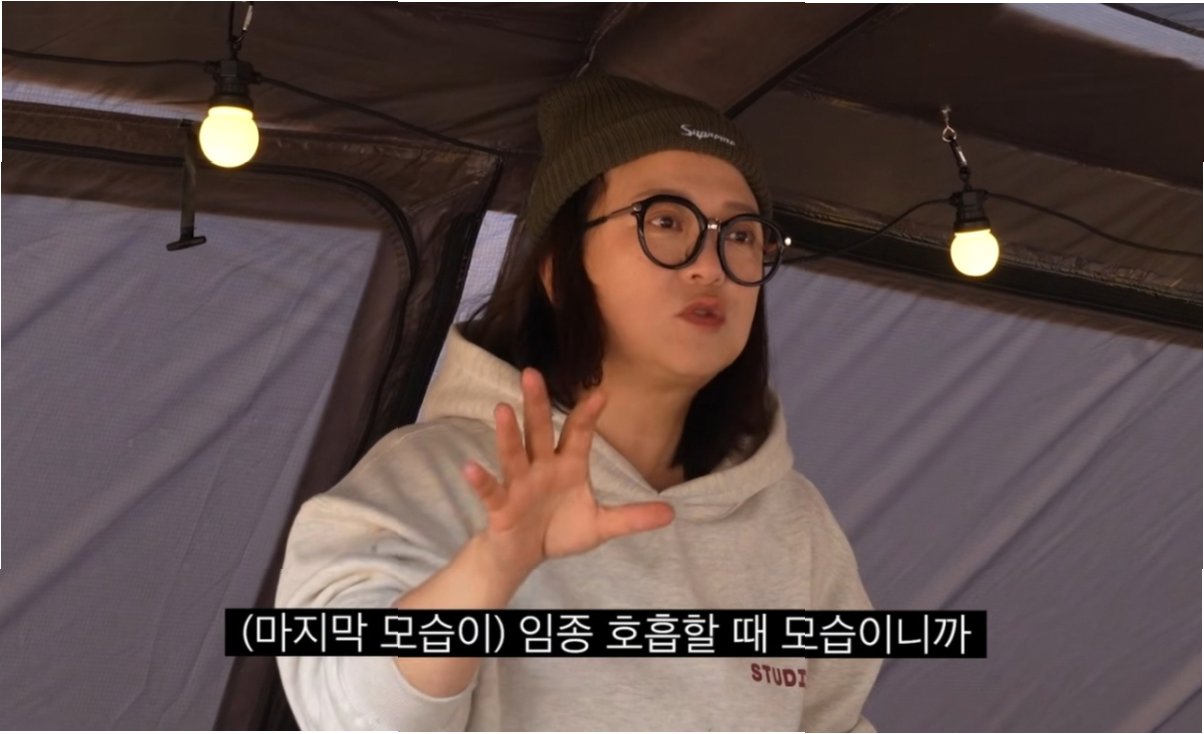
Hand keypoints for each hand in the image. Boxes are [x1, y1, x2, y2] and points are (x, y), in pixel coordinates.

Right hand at [462, 368, 674, 576]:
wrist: (524, 556)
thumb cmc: (560, 530)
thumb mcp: (601, 525)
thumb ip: (632, 518)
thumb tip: (672, 514)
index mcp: (567, 466)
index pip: (578, 434)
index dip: (588, 415)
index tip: (601, 393)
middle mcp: (541, 467)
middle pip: (539, 431)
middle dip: (537, 404)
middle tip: (532, 373)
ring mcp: (519, 484)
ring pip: (513, 454)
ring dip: (507, 433)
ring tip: (501, 409)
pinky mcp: (501, 506)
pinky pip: (490, 491)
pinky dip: (480, 480)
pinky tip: (469, 466)